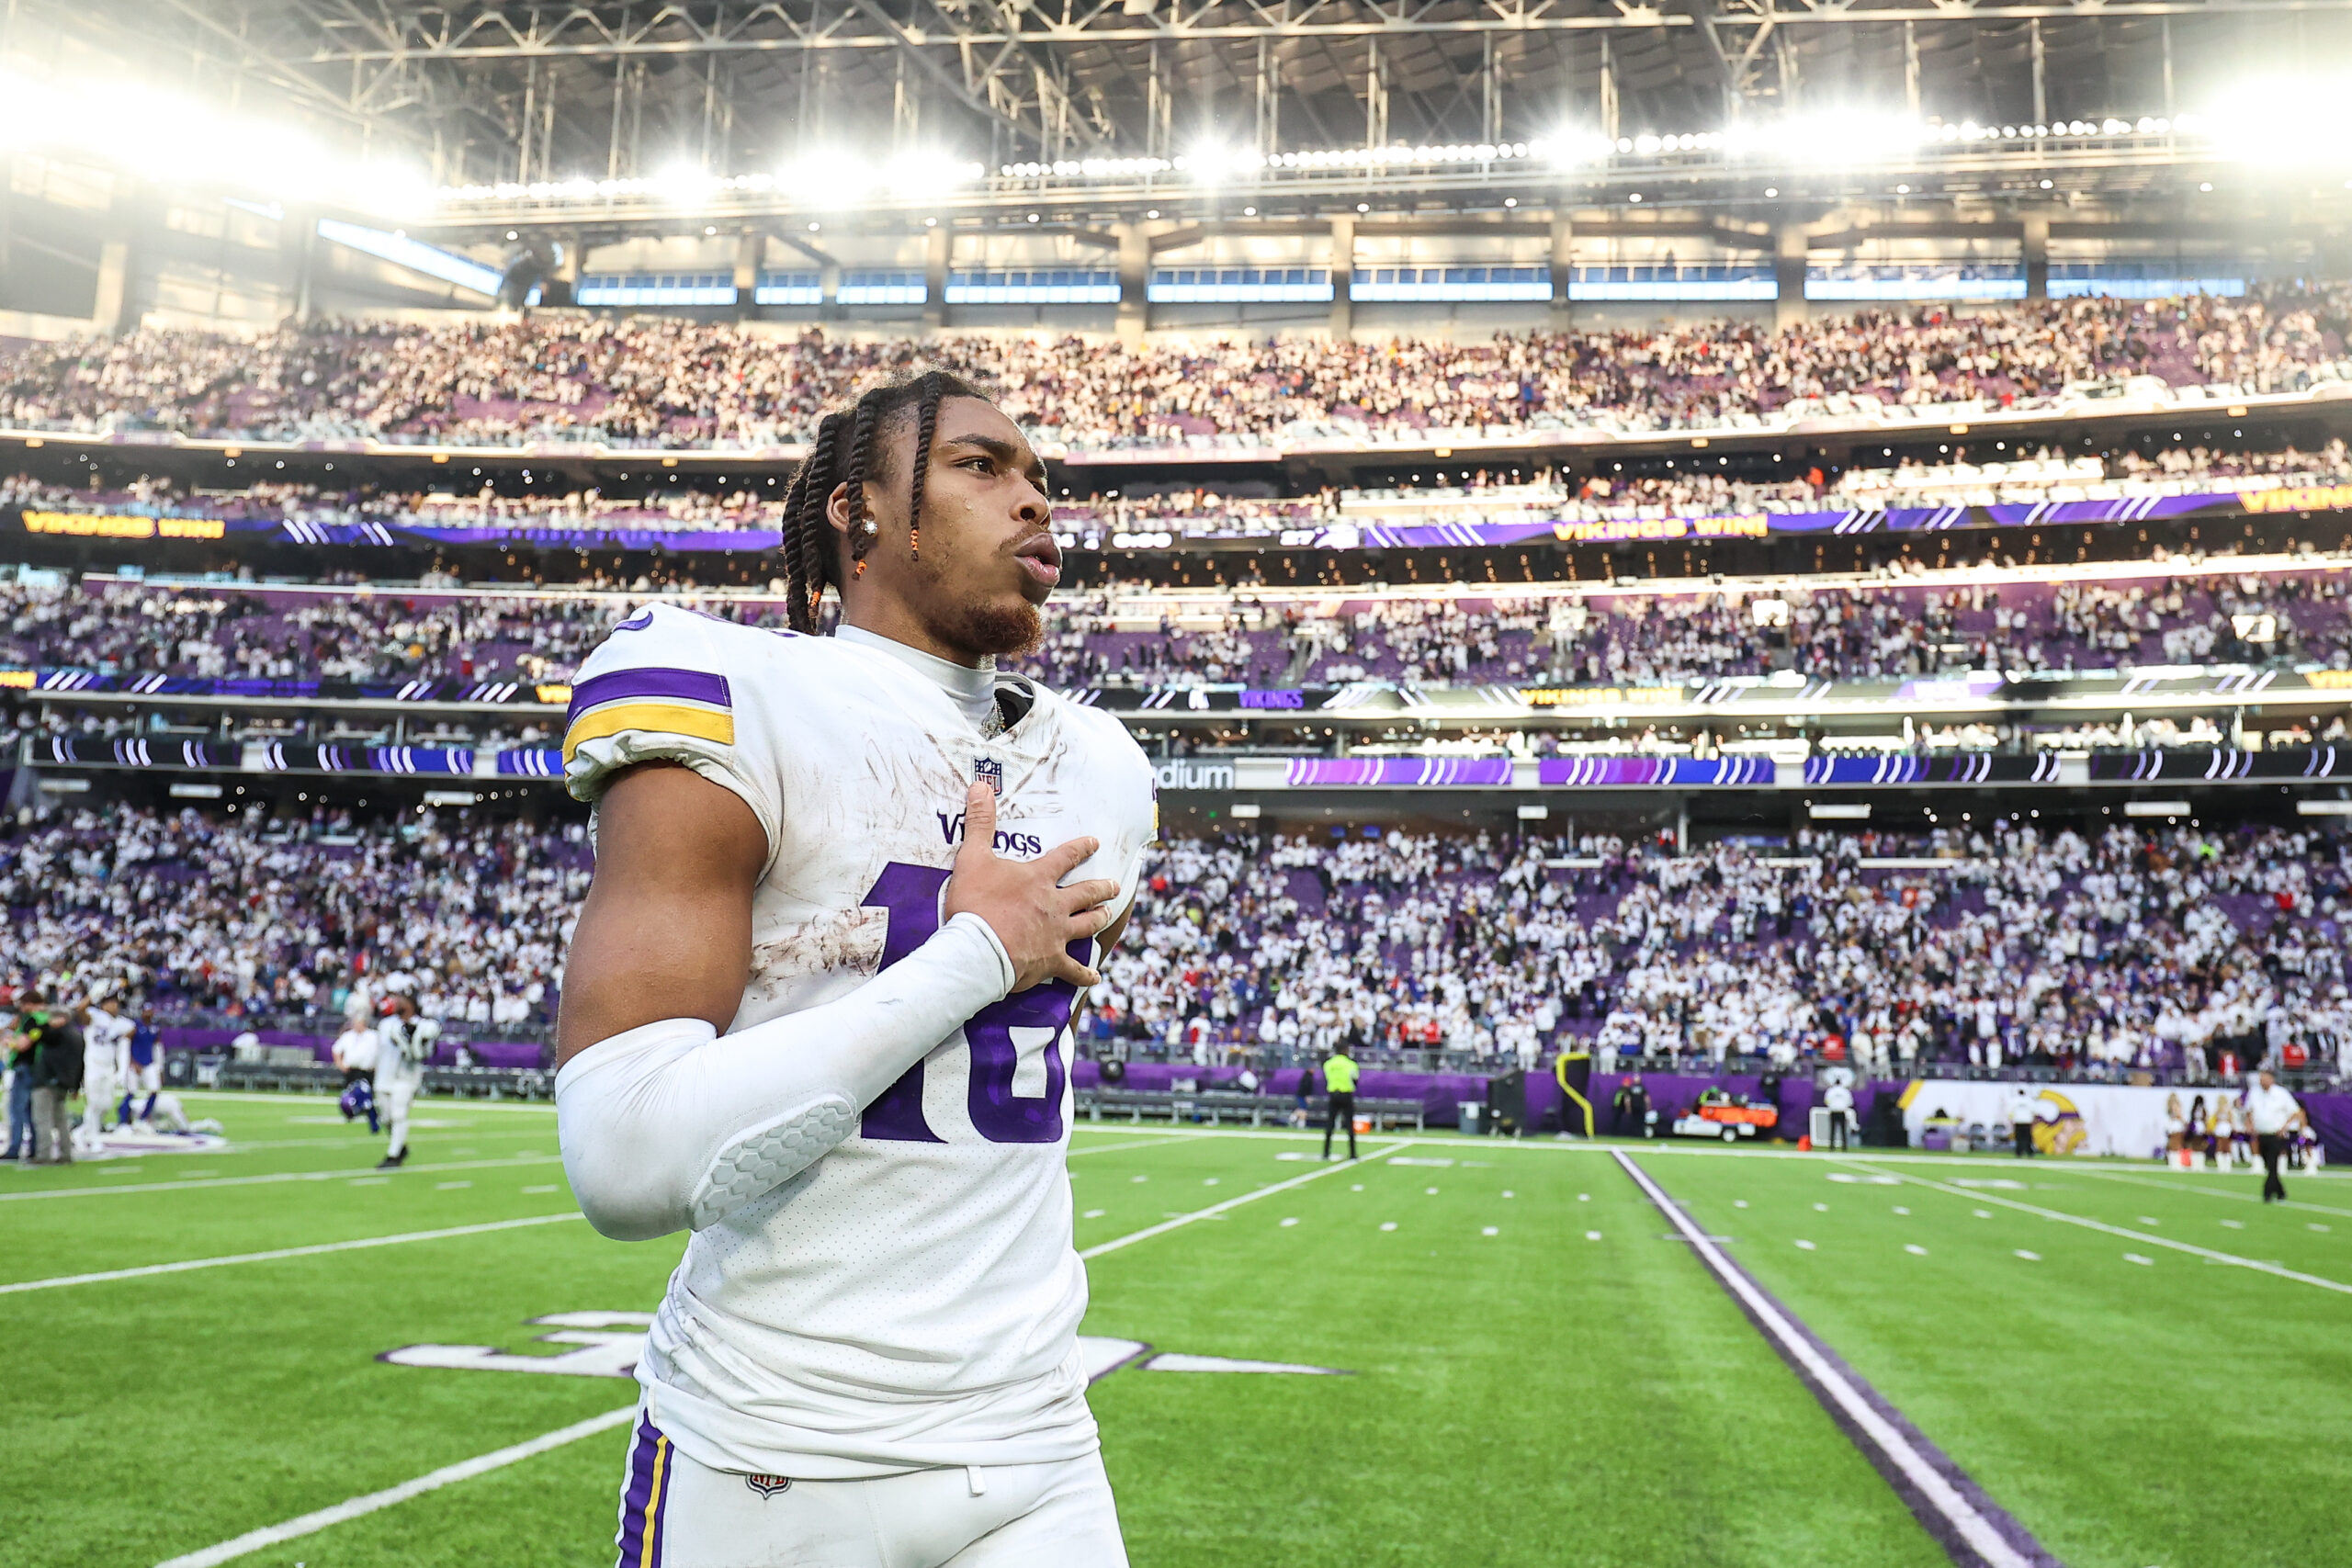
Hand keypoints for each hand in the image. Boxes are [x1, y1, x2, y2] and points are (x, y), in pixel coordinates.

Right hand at [943, 781, 1118, 992]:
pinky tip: (1095, 977)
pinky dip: (1085, 974)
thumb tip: (981, 785)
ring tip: (1107, 915)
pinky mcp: (1050, 961)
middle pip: (1086, 893)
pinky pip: (1073, 970)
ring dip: (1098, 919)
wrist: (977, 950)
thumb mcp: (972, 858)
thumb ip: (980, 822)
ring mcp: (1056, 934)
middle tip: (1113, 885)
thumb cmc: (974, 904)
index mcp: (1039, 878)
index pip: (1066, 857)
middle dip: (1101, 887)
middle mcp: (1054, 904)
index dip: (1081, 848)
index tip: (1094, 842)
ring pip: (1086, 925)